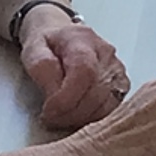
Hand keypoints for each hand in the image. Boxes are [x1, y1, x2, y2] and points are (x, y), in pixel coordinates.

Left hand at [23, 15, 126, 133]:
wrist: (61, 36)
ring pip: (106, 104)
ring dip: (80, 118)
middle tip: (50, 118)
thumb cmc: (48, 43)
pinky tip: (76, 115)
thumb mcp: (33, 49)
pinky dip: (93, 117)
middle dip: (70, 113)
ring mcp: (116, 69)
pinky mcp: (121, 84)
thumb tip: (54, 93)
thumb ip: (42, 68)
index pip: (84, 72)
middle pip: (96, 92)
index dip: (67, 98)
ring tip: (60, 117)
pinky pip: (112, 108)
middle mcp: (105, 53)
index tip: (48, 111)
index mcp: (81, 40)